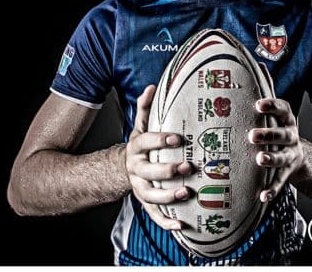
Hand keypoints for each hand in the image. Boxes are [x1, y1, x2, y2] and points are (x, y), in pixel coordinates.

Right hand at [125, 84, 193, 230]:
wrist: (123, 169)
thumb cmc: (141, 146)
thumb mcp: (141, 127)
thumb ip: (145, 108)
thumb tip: (151, 87)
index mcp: (136, 148)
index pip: (146, 143)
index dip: (160, 140)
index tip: (176, 138)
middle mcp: (136, 169)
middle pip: (148, 171)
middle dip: (167, 170)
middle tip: (187, 166)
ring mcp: (140, 188)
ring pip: (151, 195)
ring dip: (168, 196)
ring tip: (187, 192)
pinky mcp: (145, 203)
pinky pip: (154, 215)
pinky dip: (167, 222)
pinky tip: (182, 225)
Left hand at [248, 98, 303, 202]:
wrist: (303, 157)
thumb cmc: (278, 127)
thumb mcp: (276, 110)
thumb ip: (266, 88)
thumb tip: (258, 60)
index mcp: (287, 119)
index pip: (282, 109)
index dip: (271, 106)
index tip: (258, 105)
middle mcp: (291, 137)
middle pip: (282, 135)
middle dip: (268, 134)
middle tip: (252, 135)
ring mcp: (290, 156)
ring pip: (281, 159)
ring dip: (270, 159)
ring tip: (259, 159)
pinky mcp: (286, 175)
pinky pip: (279, 184)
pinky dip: (271, 191)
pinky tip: (261, 197)